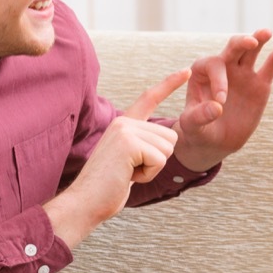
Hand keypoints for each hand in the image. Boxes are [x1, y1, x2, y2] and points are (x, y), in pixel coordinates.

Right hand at [44, 69, 190, 247]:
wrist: (85, 202)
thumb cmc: (107, 187)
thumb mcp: (128, 159)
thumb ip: (142, 144)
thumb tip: (166, 139)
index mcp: (123, 123)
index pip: (150, 98)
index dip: (169, 84)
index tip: (187, 70)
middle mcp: (124, 121)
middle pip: (170, 137)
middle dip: (157, 160)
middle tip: (130, 170)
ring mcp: (125, 130)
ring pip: (167, 149)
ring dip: (152, 168)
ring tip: (127, 172)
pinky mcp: (129, 144)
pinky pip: (160, 160)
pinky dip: (148, 174)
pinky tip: (127, 176)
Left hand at [173, 29, 272, 171]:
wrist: (216, 141)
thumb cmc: (199, 130)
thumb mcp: (192, 126)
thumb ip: (199, 116)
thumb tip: (217, 107)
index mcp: (202, 71)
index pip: (214, 65)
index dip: (219, 80)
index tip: (222, 102)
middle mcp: (223, 66)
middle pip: (233, 47)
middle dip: (241, 43)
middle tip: (251, 42)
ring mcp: (243, 73)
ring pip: (252, 50)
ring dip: (259, 39)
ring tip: (267, 33)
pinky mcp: (260, 83)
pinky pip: (271, 65)